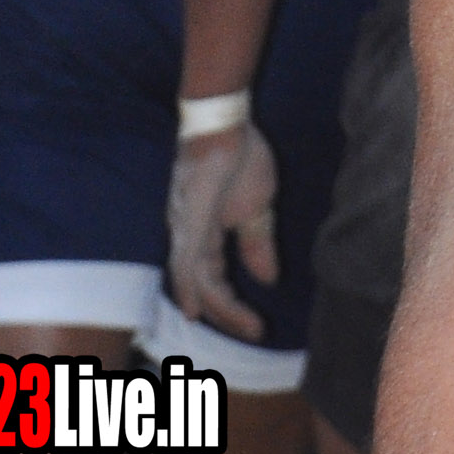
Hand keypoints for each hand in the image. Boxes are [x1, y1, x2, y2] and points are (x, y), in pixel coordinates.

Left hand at [166, 120, 280, 339]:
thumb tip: (267, 279)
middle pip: (202, 287)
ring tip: (243, 325)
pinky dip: (190, 285)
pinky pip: (186, 258)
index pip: (213, 281)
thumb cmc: (238, 158)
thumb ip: (257, 244)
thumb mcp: (257, 208)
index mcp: (204, 235)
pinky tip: (196, 306)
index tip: (258, 326)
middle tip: (255, 331)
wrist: (225, 122)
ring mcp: (187, 227)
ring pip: (194, 279)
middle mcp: (187, 236)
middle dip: (229, 313)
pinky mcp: (191, 216)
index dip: (233, 306)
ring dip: (219, 306)